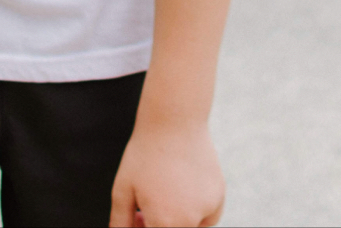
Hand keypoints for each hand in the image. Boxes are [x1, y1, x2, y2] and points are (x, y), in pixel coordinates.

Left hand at [109, 119, 224, 226]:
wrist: (174, 123)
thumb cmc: (145, 155)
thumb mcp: (122, 190)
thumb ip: (120, 221)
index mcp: (165, 223)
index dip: (143, 226)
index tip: (138, 215)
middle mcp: (190, 221)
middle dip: (158, 224)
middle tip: (145, 206)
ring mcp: (208, 209)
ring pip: (191, 226)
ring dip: (178, 219)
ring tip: (165, 191)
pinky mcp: (219, 197)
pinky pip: (206, 216)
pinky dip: (195, 211)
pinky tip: (182, 187)